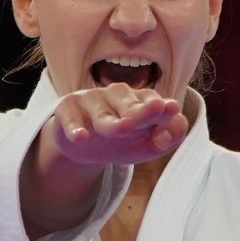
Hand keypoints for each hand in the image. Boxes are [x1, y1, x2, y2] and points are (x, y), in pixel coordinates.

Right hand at [51, 85, 188, 167]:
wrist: (83, 143)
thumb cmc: (122, 140)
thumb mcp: (148, 144)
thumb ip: (168, 138)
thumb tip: (171, 133)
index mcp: (140, 101)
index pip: (153, 102)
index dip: (162, 109)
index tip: (171, 110)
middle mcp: (117, 96)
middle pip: (130, 104)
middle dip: (141, 110)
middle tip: (155, 111)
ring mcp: (91, 100)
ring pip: (102, 112)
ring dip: (111, 121)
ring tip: (123, 128)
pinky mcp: (68, 109)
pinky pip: (71, 118)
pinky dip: (75, 128)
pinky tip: (81, 138)